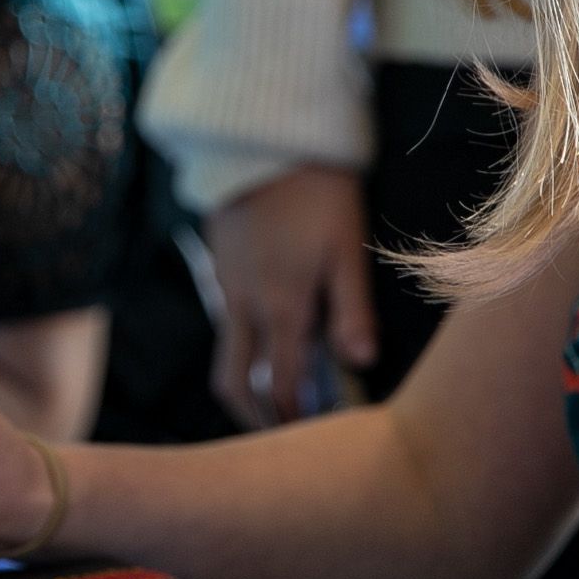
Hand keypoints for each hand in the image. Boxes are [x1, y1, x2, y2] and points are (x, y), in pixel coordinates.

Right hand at [203, 165, 377, 427]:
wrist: (264, 136)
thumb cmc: (319, 190)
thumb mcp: (347, 248)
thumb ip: (352, 310)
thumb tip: (359, 364)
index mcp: (281, 306)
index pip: (276, 386)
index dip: (291, 420)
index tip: (310, 442)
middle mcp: (244, 305)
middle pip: (233, 383)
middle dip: (252, 418)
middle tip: (280, 437)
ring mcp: (225, 286)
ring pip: (224, 355)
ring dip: (243, 386)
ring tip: (275, 397)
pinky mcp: (219, 266)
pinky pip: (224, 322)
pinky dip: (241, 348)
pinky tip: (270, 341)